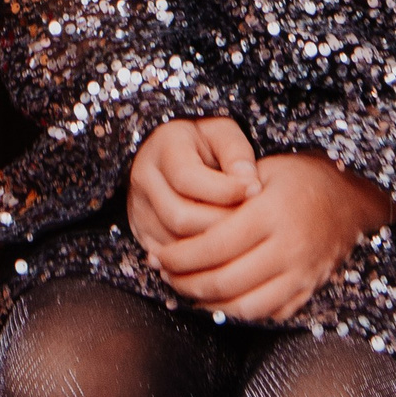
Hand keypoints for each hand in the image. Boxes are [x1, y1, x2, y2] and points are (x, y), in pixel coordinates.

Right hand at [128, 117, 262, 258]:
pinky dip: (196, 262)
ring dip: (210, 248)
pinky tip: (221, 253)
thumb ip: (236, 154)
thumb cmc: (206, 143)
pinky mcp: (143, 233)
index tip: (256, 190)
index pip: (187, 177)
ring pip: (173, 244)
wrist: (174, 154)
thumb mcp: (223, 133)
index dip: (225, 189)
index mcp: (164, 146)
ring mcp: (139, 209)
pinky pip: (168, 260)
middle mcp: (144, 178)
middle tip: (251, 224)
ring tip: (240, 239)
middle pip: (179, 217)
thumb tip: (250, 184)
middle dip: (220, 224)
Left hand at [133, 134, 393, 324]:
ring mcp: (299, 275)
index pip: (214, 245)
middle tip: (163, 274)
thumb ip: (229, 194)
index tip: (159, 255)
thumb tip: (184, 219)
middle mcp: (287, 248)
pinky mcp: (305, 292)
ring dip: (206, 304)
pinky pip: (264, 314)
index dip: (181, 255)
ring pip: (243, 306)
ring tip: (182, 290)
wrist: (350, 199)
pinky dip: (234, 313)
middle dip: (186, 282)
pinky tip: (214, 302)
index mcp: (270, 213)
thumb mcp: (265, 170)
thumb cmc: (301, 178)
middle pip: (224, 280)